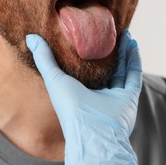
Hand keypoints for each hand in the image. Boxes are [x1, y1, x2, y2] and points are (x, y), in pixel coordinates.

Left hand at [26, 30, 142, 164]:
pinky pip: (134, 75)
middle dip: (110, 51)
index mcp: (81, 94)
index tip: (91, 35)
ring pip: (122, 70)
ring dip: (124, 52)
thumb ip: (44, 59)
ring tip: (124, 33)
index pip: (87, 70)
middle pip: (107, 69)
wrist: (93, 132)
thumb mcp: (54, 79)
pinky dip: (134, 59)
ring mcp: (116, 97)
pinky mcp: (129, 98)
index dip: (90, 53)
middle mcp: (99, 96)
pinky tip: (132, 43)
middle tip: (110, 32)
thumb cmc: (70, 108)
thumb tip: (30, 37)